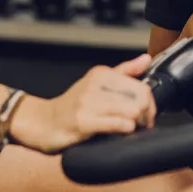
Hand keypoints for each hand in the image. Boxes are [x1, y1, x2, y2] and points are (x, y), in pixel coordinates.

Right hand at [9, 54, 154, 153]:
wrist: (42, 123)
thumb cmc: (73, 106)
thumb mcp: (97, 83)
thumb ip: (124, 71)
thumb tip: (147, 58)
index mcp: (102, 74)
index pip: (141, 85)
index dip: (150, 104)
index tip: (147, 115)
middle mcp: (95, 84)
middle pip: (140, 98)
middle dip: (146, 114)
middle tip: (141, 125)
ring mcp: (88, 103)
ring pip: (132, 111)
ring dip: (137, 124)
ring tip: (131, 129)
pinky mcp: (83, 122)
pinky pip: (117, 124)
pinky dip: (125, 129)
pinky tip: (121, 132)